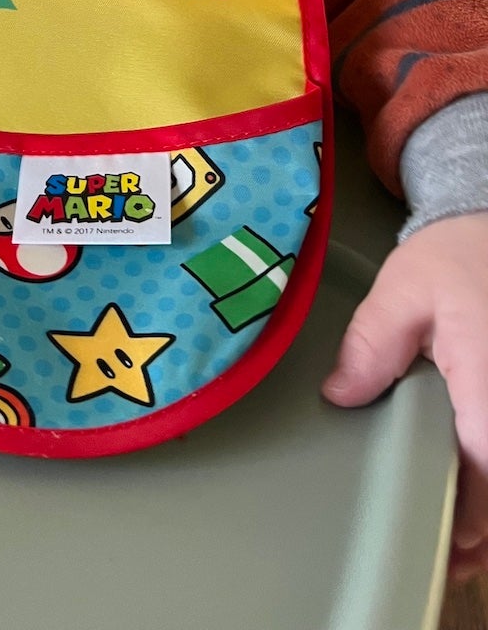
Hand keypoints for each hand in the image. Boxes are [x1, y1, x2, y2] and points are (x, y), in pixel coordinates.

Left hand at [322, 212, 487, 579]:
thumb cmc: (455, 254)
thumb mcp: (405, 288)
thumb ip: (373, 343)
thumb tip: (339, 396)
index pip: (486, 459)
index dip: (472, 511)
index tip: (450, 545)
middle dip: (484, 520)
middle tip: (453, 556)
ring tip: (464, 537)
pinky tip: (476, 482)